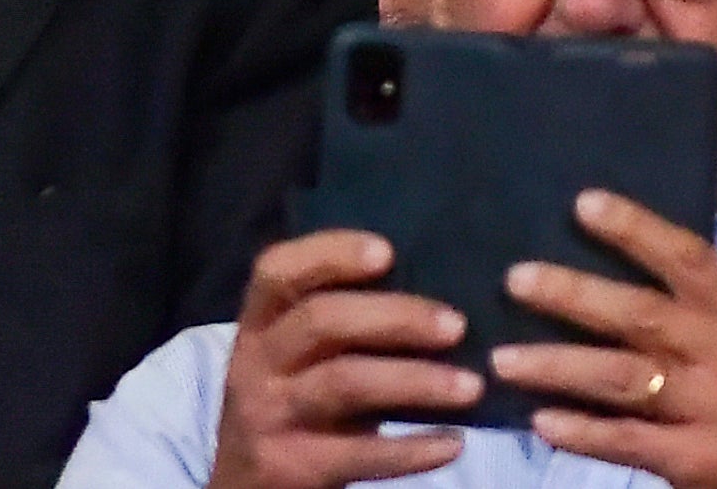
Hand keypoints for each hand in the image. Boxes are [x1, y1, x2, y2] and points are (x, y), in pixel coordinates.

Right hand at [207, 231, 476, 488]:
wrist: (245, 488)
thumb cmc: (293, 403)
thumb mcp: (295, 357)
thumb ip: (341, 322)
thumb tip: (437, 290)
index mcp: (258, 322)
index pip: (277, 270)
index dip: (329, 253)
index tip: (387, 251)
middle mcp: (255, 363)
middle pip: (322, 321)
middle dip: (395, 317)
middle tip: (457, 325)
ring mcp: (268, 416)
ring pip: (344, 383)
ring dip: (415, 381)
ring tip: (471, 386)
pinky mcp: (290, 467)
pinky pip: (358, 454)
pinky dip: (411, 450)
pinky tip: (453, 443)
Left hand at [492, 191, 716, 488]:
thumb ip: (689, 307)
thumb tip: (594, 258)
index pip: (691, 259)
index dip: (637, 228)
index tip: (582, 204)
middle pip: (644, 315)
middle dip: (574, 295)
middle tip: (515, 279)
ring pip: (624, 378)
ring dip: (557, 365)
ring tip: (502, 359)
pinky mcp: (698, 461)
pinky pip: (627, 441)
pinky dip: (580, 431)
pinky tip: (540, 420)